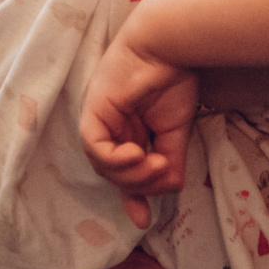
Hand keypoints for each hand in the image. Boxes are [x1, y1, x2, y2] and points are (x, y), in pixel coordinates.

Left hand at [79, 34, 197, 226]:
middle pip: (114, 175)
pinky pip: (95, 147)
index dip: (132, 197)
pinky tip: (137, 153)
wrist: (170, 48)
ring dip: (132, 174)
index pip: (122, 172)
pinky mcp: (93, 111)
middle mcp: (110, 128)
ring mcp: (99, 120)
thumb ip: (170, 161)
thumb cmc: (173, 80)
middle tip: (164, 174)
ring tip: (156, 164)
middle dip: (139, 186)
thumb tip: (171, 189)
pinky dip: (115, 159)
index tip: (143, 220)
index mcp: (128, 132)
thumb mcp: (175, 131)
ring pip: (104, 166)